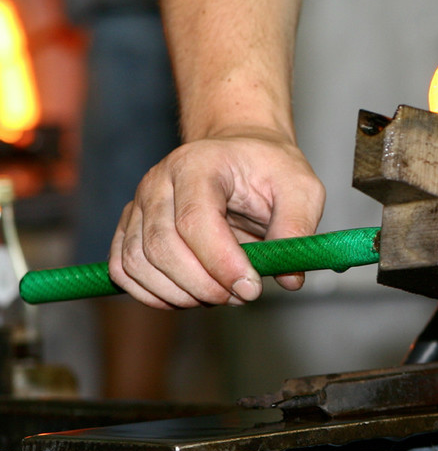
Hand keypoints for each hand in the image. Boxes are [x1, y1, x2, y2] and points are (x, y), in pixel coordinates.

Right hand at [108, 131, 325, 308]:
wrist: (241, 155)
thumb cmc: (269, 168)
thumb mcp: (301, 188)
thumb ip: (297, 228)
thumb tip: (289, 278)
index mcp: (198, 164)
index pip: (194, 220)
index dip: (220, 262)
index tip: (251, 288)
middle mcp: (159, 181)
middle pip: (162, 246)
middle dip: (203, 285)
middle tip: (241, 296)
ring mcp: (139, 204)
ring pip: (138, 263)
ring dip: (179, 294)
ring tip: (221, 294)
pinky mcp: (131, 227)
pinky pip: (124, 270)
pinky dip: (153, 294)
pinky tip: (190, 295)